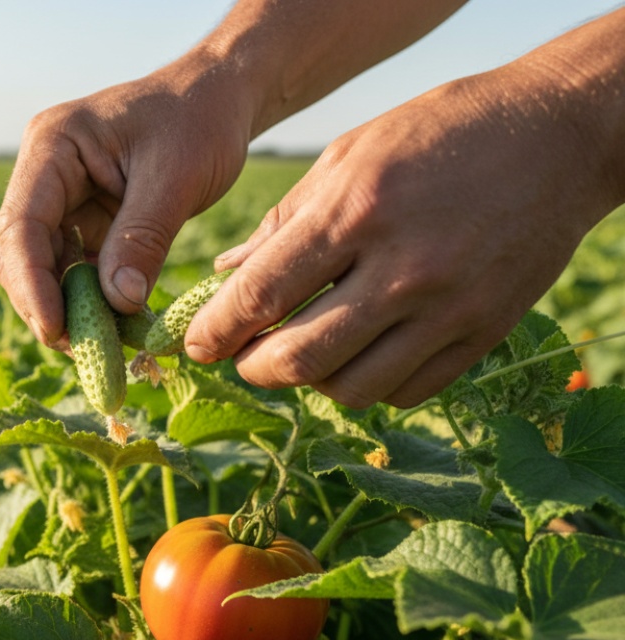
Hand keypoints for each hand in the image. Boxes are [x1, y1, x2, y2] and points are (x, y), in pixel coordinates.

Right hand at [0, 60, 251, 348]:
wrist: (219, 99)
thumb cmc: (199, 120)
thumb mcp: (176, 178)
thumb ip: (142, 239)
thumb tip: (117, 305)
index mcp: (53, 146)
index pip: (22, 224)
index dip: (32, 283)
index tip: (55, 330)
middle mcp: (45, 174)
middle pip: (22, 255)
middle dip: (48, 306)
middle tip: (85, 354)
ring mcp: (61, 201)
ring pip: (45, 271)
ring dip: (71, 312)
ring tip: (106, 352)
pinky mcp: (83, 223)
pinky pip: (76, 274)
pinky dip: (93, 305)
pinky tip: (118, 333)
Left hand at [185, 61, 621, 408]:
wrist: (557, 135)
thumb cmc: (438, 134)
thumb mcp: (349, 154)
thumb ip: (283, 221)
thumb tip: (224, 273)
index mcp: (355, 212)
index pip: (262, 295)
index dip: (216, 331)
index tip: (196, 345)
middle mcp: (401, 268)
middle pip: (300, 359)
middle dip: (254, 370)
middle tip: (243, 359)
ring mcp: (448, 308)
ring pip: (352, 389)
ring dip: (312, 383)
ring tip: (301, 355)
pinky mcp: (484, 332)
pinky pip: (407, 392)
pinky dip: (370, 386)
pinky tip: (359, 356)